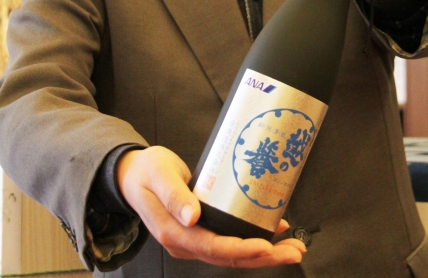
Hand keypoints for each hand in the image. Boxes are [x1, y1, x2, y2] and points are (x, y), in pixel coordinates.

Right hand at [116, 146, 305, 266]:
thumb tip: (192, 217)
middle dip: (264, 256)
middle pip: (229, 257)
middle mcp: (185, 241)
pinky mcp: (200, 231)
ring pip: (232, 253)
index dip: (241, 248)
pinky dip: (252, 240)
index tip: (266, 245)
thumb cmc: (146, 171)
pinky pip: (229, 241)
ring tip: (292, 247)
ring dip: (264, 253)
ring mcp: (193, 239)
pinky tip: (273, 232)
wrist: (133, 174)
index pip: (212, 247)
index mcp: (173, 232)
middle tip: (294, 250)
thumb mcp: (158, 175)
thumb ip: (174, 195)